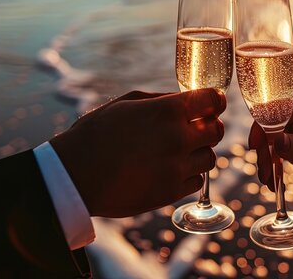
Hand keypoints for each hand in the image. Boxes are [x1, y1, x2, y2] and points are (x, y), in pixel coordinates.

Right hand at [50, 88, 225, 216]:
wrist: (75, 175)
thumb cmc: (96, 134)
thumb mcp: (127, 104)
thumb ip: (163, 100)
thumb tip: (187, 101)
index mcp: (168, 111)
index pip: (213, 100)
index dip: (214, 101)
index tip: (211, 104)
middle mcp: (178, 138)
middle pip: (217, 130)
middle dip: (209, 127)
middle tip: (196, 129)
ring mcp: (176, 168)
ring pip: (210, 158)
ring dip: (199, 153)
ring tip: (178, 152)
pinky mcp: (171, 192)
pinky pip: (197, 181)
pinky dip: (188, 175)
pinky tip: (170, 170)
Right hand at [249, 91, 292, 200]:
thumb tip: (273, 143)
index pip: (275, 110)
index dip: (262, 126)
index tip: (257, 146)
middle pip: (267, 126)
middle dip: (262, 150)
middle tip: (264, 172)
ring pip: (267, 141)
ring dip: (264, 161)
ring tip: (267, 181)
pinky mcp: (292, 144)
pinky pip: (273, 152)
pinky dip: (270, 167)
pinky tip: (272, 183)